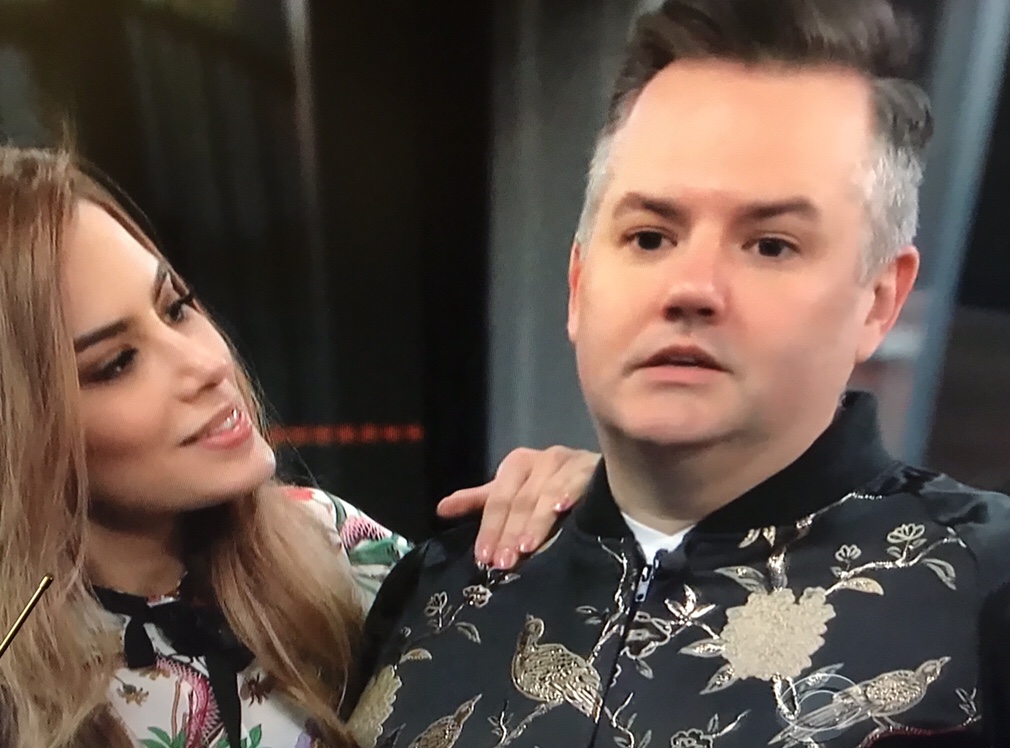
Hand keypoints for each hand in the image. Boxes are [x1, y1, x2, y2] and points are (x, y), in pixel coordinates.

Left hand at [437, 446, 599, 569]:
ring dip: (534, 521)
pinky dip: (567, 493)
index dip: (490, 528)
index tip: (484, 557)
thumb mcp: (512, 494)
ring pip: (544, 495)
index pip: (498, 499)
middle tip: (503, 563)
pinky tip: (561, 508)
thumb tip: (440, 509)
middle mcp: (541, 460)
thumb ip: (479, 502)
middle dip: (510, 533)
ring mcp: (567, 463)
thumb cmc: (549, 488)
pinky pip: (578, 482)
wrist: (599, 478)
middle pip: (519, 500)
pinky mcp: (592, 469)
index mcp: (518, 465)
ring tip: (526, 548)